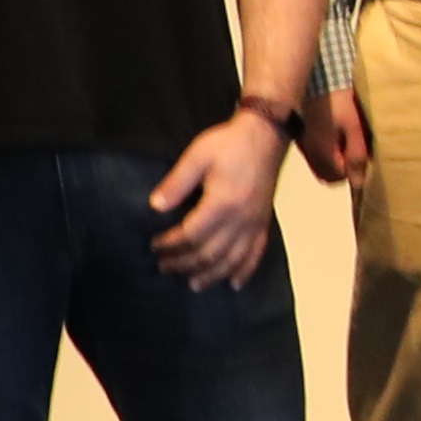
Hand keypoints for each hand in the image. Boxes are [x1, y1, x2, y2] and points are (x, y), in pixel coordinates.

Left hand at [145, 111, 286, 290]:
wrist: (266, 135)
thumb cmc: (229, 144)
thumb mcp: (197, 155)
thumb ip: (176, 182)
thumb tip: (154, 207)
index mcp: (223, 202)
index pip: (191, 235)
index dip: (170, 244)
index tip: (153, 246)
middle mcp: (241, 219)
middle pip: (209, 253)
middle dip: (183, 263)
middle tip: (163, 266)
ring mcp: (255, 224)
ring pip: (231, 260)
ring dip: (210, 274)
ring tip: (191, 283)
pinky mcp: (264, 224)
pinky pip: (256, 255)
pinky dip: (244, 272)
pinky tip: (233, 284)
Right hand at [305, 77, 371, 185]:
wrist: (318, 76)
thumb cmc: (338, 101)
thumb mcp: (354, 127)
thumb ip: (356, 155)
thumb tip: (359, 183)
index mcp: (321, 153)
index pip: (340, 177)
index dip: (355, 170)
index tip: (364, 154)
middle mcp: (308, 152)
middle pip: (328, 175)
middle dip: (344, 168)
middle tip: (357, 149)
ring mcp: (302, 143)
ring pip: (320, 165)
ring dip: (335, 159)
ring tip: (348, 139)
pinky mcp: (300, 133)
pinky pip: (314, 152)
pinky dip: (326, 149)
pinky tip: (335, 132)